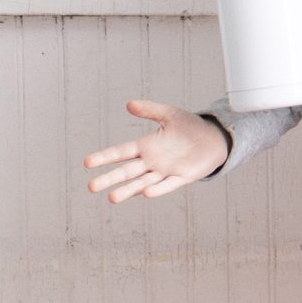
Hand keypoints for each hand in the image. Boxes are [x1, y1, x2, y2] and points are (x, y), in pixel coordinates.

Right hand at [84, 102, 228, 201]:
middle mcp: (152, 161)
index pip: (122, 152)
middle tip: (91, 187)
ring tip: (112, 198)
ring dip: (129, 190)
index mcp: (146, 145)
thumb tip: (128, 103)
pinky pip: (168, 185)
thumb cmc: (189, 126)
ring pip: (143, 182)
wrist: (214, 138)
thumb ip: (150, 110)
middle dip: (110, 178)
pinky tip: (147, 193)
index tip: (87, 162)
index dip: (105, 157)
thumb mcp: (169, 114)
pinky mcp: (182, 177)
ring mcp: (166, 171)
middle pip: (127, 171)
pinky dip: (158, 189)